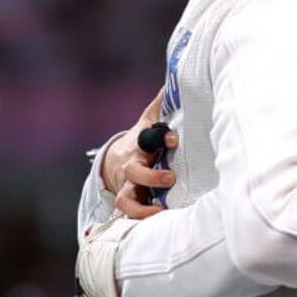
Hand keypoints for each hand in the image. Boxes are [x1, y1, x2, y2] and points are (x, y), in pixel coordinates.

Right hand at [100, 92, 179, 218]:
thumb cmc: (143, 138)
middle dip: (151, 176)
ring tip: (161, 210)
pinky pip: (129, 213)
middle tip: (170, 178)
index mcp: (141, 142)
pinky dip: (140, 218)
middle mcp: (133, 165)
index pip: (147, 137)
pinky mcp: (130, 200)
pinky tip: (158, 220)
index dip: (160, 136)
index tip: (173, 137)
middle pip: (135, 171)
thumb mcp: (151, 119)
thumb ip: (164, 104)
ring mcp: (129, 185)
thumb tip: (180, 75)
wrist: (117, 159)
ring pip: (127, 198)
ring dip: (142, 206)